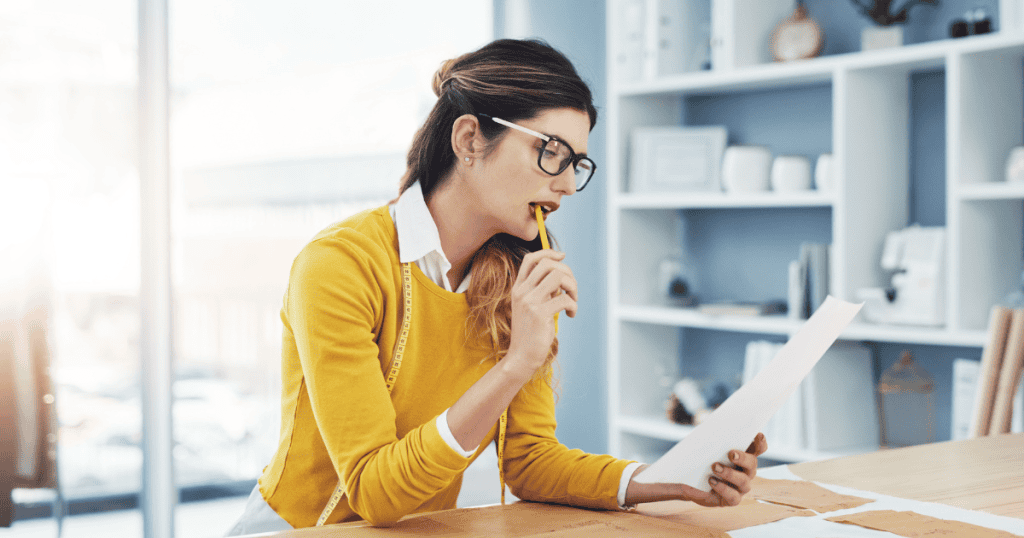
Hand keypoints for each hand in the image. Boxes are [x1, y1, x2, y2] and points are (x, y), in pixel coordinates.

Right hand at [504, 250, 577, 376]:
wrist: (521, 356)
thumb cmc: (530, 332)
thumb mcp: (531, 306)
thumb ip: (542, 290)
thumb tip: (562, 275)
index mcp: (518, 287)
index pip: (531, 259)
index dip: (549, 252)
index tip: (562, 257)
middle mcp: (522, 291)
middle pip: (548, 264)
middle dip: (567, 272)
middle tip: (571, 289)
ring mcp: (529, 302)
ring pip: (558, 277)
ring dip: (573, 286)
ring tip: (573, 300)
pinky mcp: (539, 314)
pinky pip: (565, 298)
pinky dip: (573, 305)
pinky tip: (571, 314)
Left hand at [624, 433, 768, 507]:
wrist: (687, 481)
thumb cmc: (699, 460)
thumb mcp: (705, 446)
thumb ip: (711, 437)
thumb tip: (708, 424)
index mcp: (742, 456)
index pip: (758, 448)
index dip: (760, 442)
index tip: (757, 434)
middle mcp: (745, 472)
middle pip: (753, 464)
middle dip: (744, 458)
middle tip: (731, 453)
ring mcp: (740, 487)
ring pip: (744, 481)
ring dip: (730, 473)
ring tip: (714, 467)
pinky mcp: (731, 499)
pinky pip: (733, 497)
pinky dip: (723, 488)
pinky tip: (712, 481)